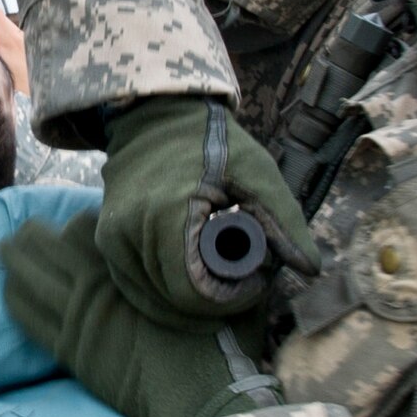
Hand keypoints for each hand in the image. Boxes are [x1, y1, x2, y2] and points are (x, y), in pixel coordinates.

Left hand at [1, 210, 281, 416]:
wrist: (203, 400)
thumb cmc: (223, 346)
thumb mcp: (229, 290)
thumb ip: (217, 261)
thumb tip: (223, 237)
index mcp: (131, 267)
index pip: (87, 230)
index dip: (78, 223)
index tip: (75, 221)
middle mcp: (99, 288)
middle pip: (51, 249)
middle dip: (34, 236)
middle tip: (21, 228)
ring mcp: (80, 322)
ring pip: (33, 281)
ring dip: (16, 262)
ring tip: (4, 249)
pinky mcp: (72, 354)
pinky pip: (31, 320)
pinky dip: (16, 301)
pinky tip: (7, 290)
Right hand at [96, 96, 319, 323]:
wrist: (156, 114)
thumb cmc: (212, 140)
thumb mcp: (257, 173)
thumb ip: (284, 223)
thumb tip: (310, 269)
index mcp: (164, 217)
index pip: (193, 293)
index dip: (230, 299)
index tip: (256, 281)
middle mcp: (127, 234)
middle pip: (173, 302)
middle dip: (214, 301)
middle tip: (245, 280)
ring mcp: (111, 239)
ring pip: (151, 300)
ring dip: (188, 302)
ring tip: (222, 276)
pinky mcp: (106, 240)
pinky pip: (136, 285)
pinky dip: (165, 292)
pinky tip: (195, 278)